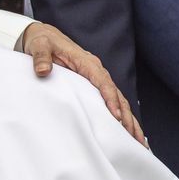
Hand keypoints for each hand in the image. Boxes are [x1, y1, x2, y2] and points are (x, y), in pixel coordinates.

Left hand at [21, 22, 143, 145]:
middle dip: (127, 117)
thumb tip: (43, 71)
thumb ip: (41, 57)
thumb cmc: (43, 41)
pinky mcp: (94, 86)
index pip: (103, 82)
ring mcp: (97, 78)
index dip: (111, 100)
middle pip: (117, 95)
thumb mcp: (39, 45)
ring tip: (139, 143)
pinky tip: (129, 133)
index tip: (116, 117)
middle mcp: (96, 70)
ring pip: (119, 101)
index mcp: (86, 62)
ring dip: (130, 121)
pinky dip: (122, 117)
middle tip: (134, 139)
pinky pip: (112, 102)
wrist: (43, 36)